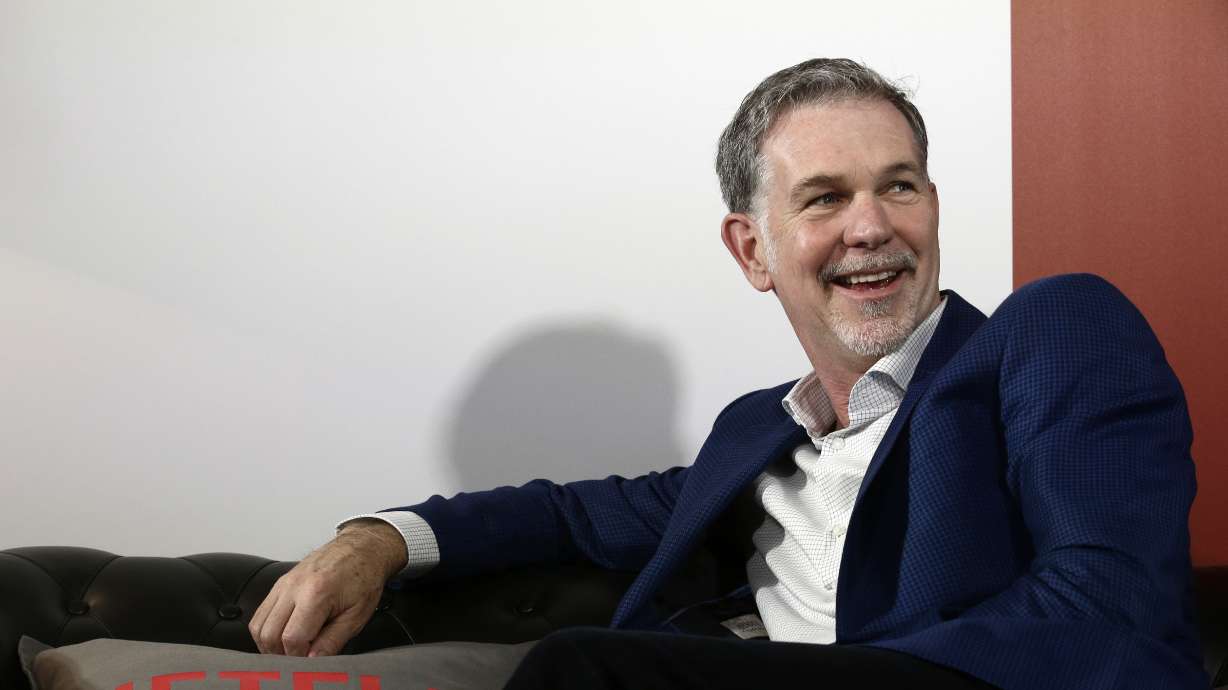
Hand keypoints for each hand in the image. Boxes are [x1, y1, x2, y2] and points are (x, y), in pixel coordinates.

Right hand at [248, 519, 408, 656]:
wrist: (362, 548)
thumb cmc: (364, 577)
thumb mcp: (357, 615)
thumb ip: (333, 640)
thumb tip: (313, 660)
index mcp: (317, 593)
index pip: (292, 638)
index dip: (299, 657)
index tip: (309, 661)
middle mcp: (294, 586)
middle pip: (269, 634)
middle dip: (281, 653)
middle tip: (299, 658)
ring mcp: (284, 582)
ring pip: (258, 624)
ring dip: (270, 643)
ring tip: (291, 648)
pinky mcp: (281, 582)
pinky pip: (262, 611)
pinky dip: (267, 628)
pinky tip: (284, 634)